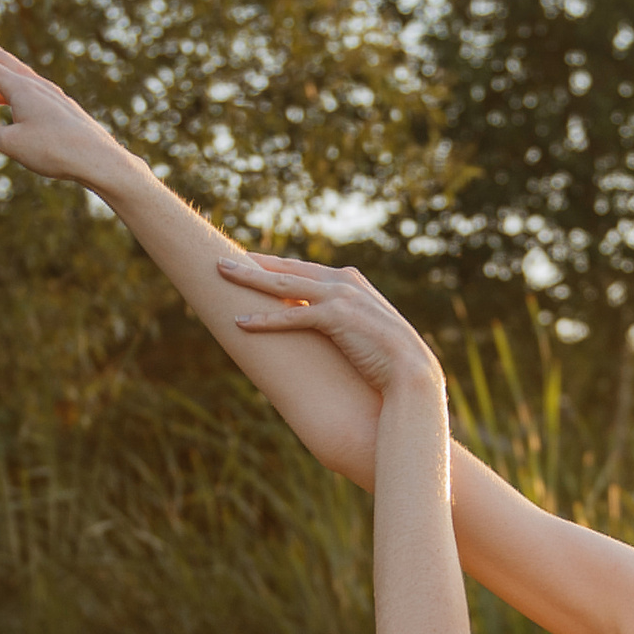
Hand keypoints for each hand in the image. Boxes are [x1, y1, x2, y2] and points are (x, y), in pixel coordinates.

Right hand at [0, 21, 130, 187]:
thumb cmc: (57, 151)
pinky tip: (12, 106)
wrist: (100, 160)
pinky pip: (31, 94)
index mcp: (21, 89)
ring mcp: (52, 97)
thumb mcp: (13, 144)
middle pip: (4, 61)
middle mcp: (37, 87)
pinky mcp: (62, 110)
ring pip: (19, 77)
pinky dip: (15, 93)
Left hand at [219, 255, 443, 394]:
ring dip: (249, 278)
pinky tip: (241, 322)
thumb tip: (325, 328)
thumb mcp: (364, 331)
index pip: (303, 269)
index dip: (274, 267)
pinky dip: (264, 319)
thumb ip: (345, 321)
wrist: (412, 373)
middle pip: (288, 270)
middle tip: (222, 259)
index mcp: (351, 282)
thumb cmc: (389, 359)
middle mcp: (345, 282)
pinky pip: (291, 317)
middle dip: (253, 264)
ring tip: (221, 273)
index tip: (249, 263)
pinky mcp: (336, 318)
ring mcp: (340, 297)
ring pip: (284, 285)